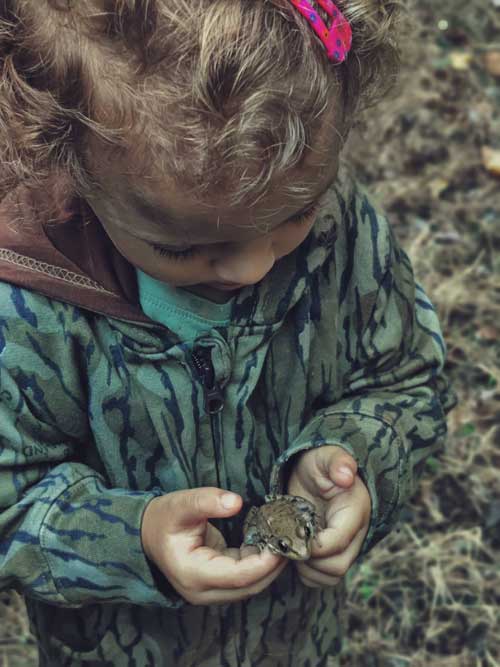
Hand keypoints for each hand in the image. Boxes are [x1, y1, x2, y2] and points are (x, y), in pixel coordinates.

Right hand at [141, 487, 286, 604]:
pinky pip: (245, 579)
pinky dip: (260, 563)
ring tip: (284, 538)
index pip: (240, 575)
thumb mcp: (182, 504)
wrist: (147, 533)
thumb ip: (208, 501)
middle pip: (250, 586)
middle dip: (274, 564)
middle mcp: (203, 591)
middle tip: (291, 538)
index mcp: (194, 574)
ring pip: (250, 586)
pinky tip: (269, 541)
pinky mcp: (217, 585)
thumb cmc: (164, 518)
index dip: (265, 561)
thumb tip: (236, 502)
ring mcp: (210, 591)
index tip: (283, 539)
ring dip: (269, 565)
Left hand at [287, 446, 370, 587]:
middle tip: (289, 544)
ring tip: (291, 549)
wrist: (318, 472)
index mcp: (355, 511)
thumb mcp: (326, 457)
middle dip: (310, 561)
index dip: (314, 546)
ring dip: (308, 570)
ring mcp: (347, 545)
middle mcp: (356, 533)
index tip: (293, 535)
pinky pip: (325, 577)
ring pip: (332, 575)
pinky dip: (308, 573)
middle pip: (338, 565)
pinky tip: (295, 554)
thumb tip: (346, 475)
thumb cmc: (320, 463)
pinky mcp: (335, 552)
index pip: (339, 541)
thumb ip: (337, 462)